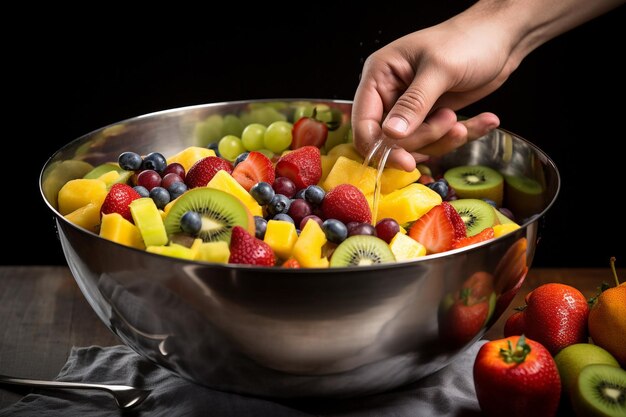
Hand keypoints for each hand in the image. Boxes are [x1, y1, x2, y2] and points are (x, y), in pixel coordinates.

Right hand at [352, 14, 516, 169]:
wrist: (501, 37)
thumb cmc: (468, 40)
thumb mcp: (440, 70)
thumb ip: (414, 104)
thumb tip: (391, 134)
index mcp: (380, 75)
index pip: (364, 121)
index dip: (379, 146)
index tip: (405, 161)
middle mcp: (390, 94)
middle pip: (391, 140)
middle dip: (423, 137)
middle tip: (448, 118)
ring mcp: (411, 109)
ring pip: (416, 145)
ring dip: (443, 139)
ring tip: (462, 120)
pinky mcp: (432, 118)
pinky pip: (439, 140)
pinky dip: (462, 135)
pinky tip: (485, 121)